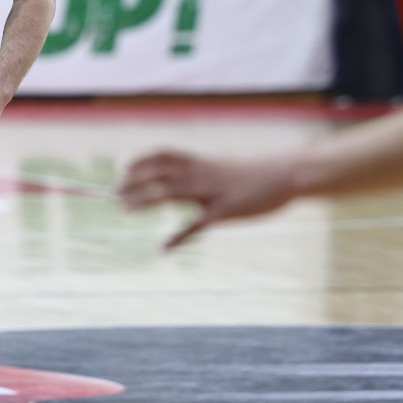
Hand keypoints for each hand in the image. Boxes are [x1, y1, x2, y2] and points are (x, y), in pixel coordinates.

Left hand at [118, 149, 296, 247]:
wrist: (288, 173)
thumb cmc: (261, 172)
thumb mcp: (230, 168)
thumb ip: (209, 172)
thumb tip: (195, 177)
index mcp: (205, 162)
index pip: (166, 155)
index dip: (143, 160)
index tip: (125, 166)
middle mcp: (203, 173)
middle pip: (161, 174)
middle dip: (135, 181)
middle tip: (114, 192)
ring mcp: (213, 191)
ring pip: (171, 192)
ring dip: (146, 200)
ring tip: (125, 208)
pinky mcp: (225, 211)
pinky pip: (196, 225)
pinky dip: (178, 236)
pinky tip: (164, 247)